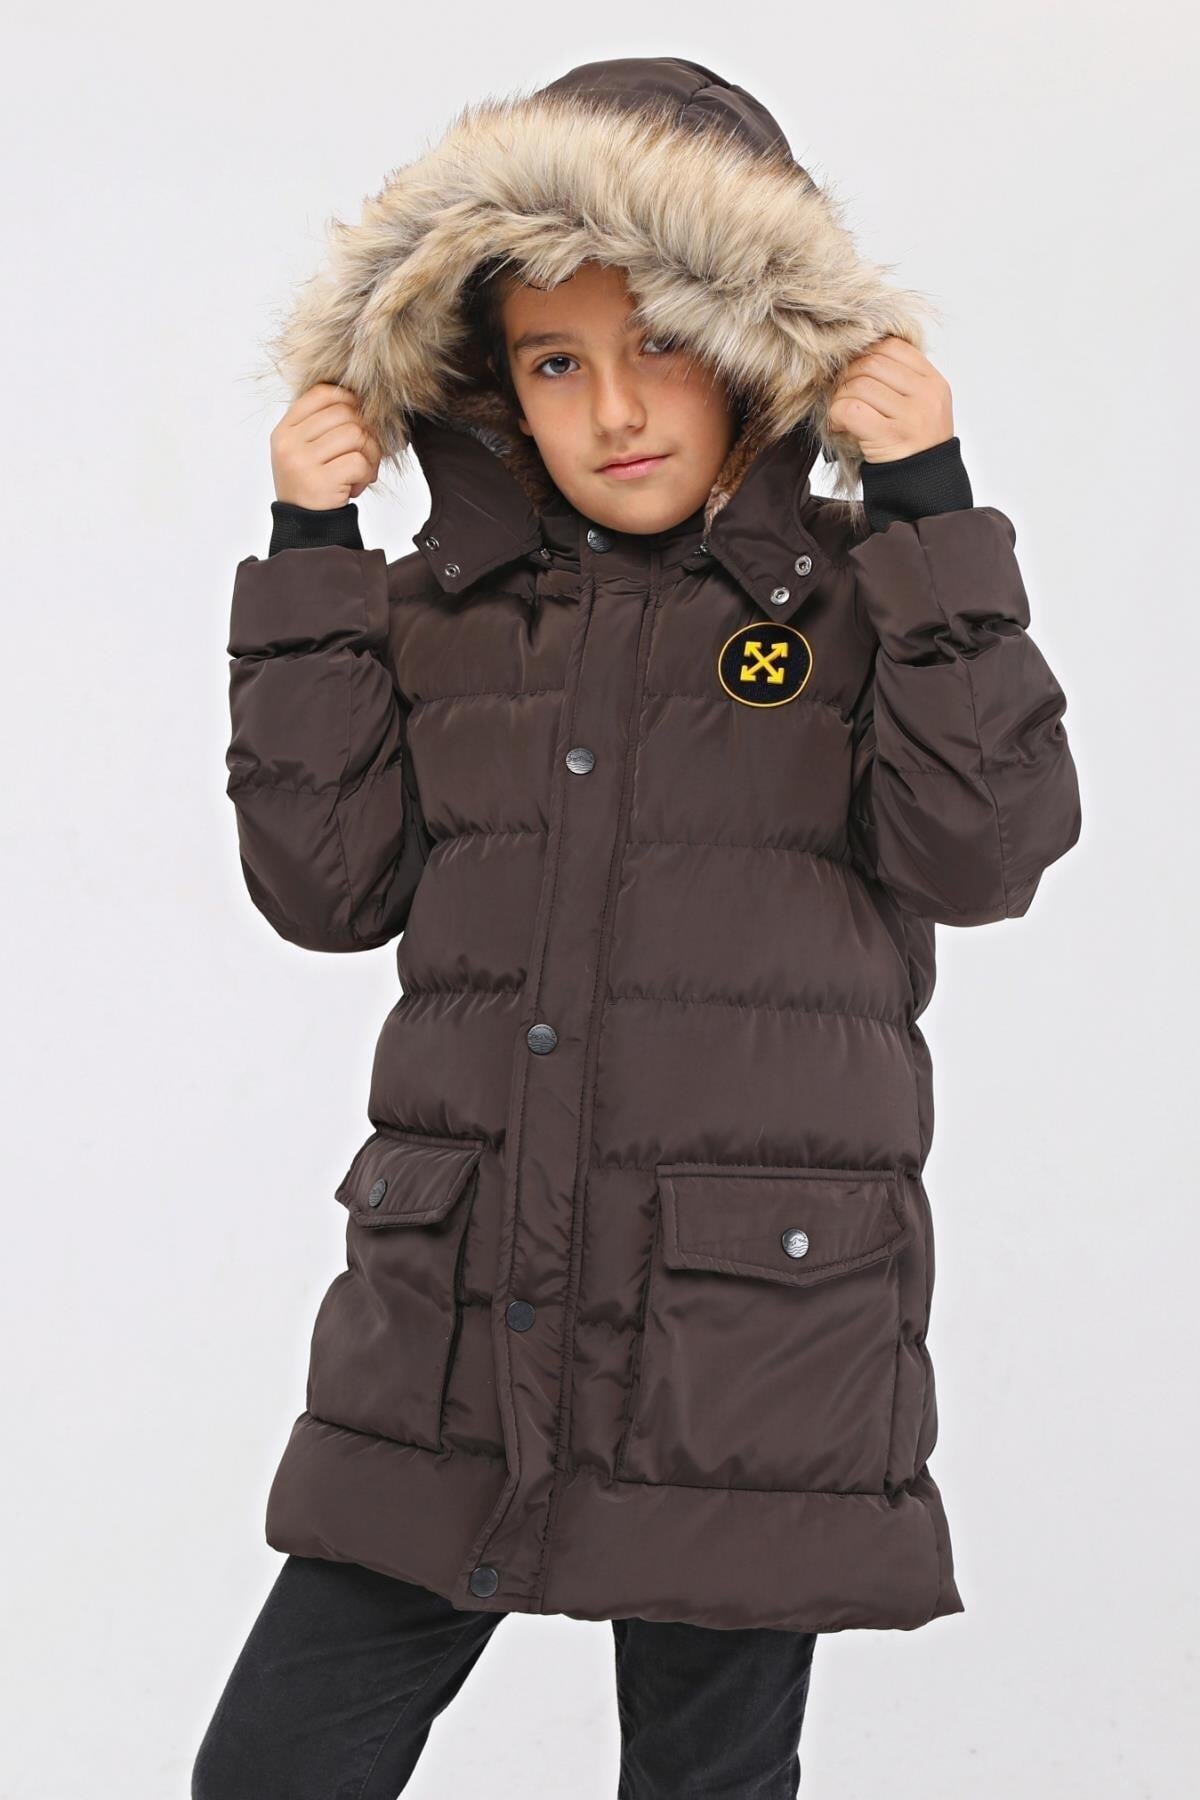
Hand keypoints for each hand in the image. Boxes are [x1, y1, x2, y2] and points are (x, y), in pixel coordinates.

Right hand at [270, 382, 381, 506]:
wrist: (304, 529)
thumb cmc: (312, 485)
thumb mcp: (304, 450)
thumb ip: (321, 424)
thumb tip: (360, 399)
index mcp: (285, 429)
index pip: (322, 393)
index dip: (349, 400)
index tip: (358, 419)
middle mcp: (289, 442)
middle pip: (345, 412)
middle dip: (365, 432)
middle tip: (364, 454)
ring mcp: (302, 462)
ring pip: (356, 434)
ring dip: (370, 454)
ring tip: (363, 470)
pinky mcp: (320, 481)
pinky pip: (359, 461)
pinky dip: (367, 473)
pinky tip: (356, 485)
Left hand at [827, 336, 954, 462]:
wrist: (926, 485)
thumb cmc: (915, 444)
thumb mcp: (921, 404)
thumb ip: (900, 378)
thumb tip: (857, 356)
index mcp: (933, 381)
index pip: (892, 346)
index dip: (865, 353)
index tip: (855, 371)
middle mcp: (926, 395)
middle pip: (872, 362)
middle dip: (848, 376)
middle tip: (842, 394)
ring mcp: (910, 416)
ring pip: (859, 385)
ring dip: (840, 397)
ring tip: (841, 412)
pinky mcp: (890, 436)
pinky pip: (852, 410)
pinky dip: (837, 414)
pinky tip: (839, 424)